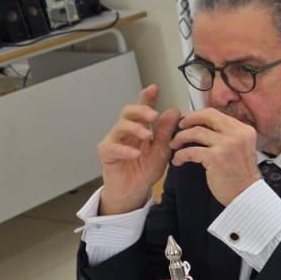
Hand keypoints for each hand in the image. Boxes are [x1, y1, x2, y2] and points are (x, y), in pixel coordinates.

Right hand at [97, 85, 181, 214]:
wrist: (134, 191)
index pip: (142, 109)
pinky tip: (135, 153)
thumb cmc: (145, 169)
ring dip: (134, 128)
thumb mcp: (161, 150)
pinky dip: (125, 150)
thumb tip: (174, 111)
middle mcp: (125, 130)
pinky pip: (113, 148)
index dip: (147, 97)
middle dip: (140, 110)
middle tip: (153, 115)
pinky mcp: (106, 153)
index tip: (154, 88)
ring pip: (119, 126)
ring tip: (147, 135)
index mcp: (140, 127)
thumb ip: (166, 132)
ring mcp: (114, 140)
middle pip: (128, 112)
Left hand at [170, 108, 262, 205]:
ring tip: (174, 145)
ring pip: (195, 132)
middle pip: (207, 116)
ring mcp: (226, 145)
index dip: (199, 116)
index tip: (190, 122)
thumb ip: (229, 135)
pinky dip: (180, 155)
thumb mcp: (242, 148)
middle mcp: (237, 134)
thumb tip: (205, 126)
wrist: (247, 194)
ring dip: (180, 138)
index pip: (216, 114)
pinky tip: (178, 161)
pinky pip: (190, 151)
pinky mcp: (215, 158)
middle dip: (189, 119)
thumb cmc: (241, 175)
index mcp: (243, 130)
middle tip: (180, 127)